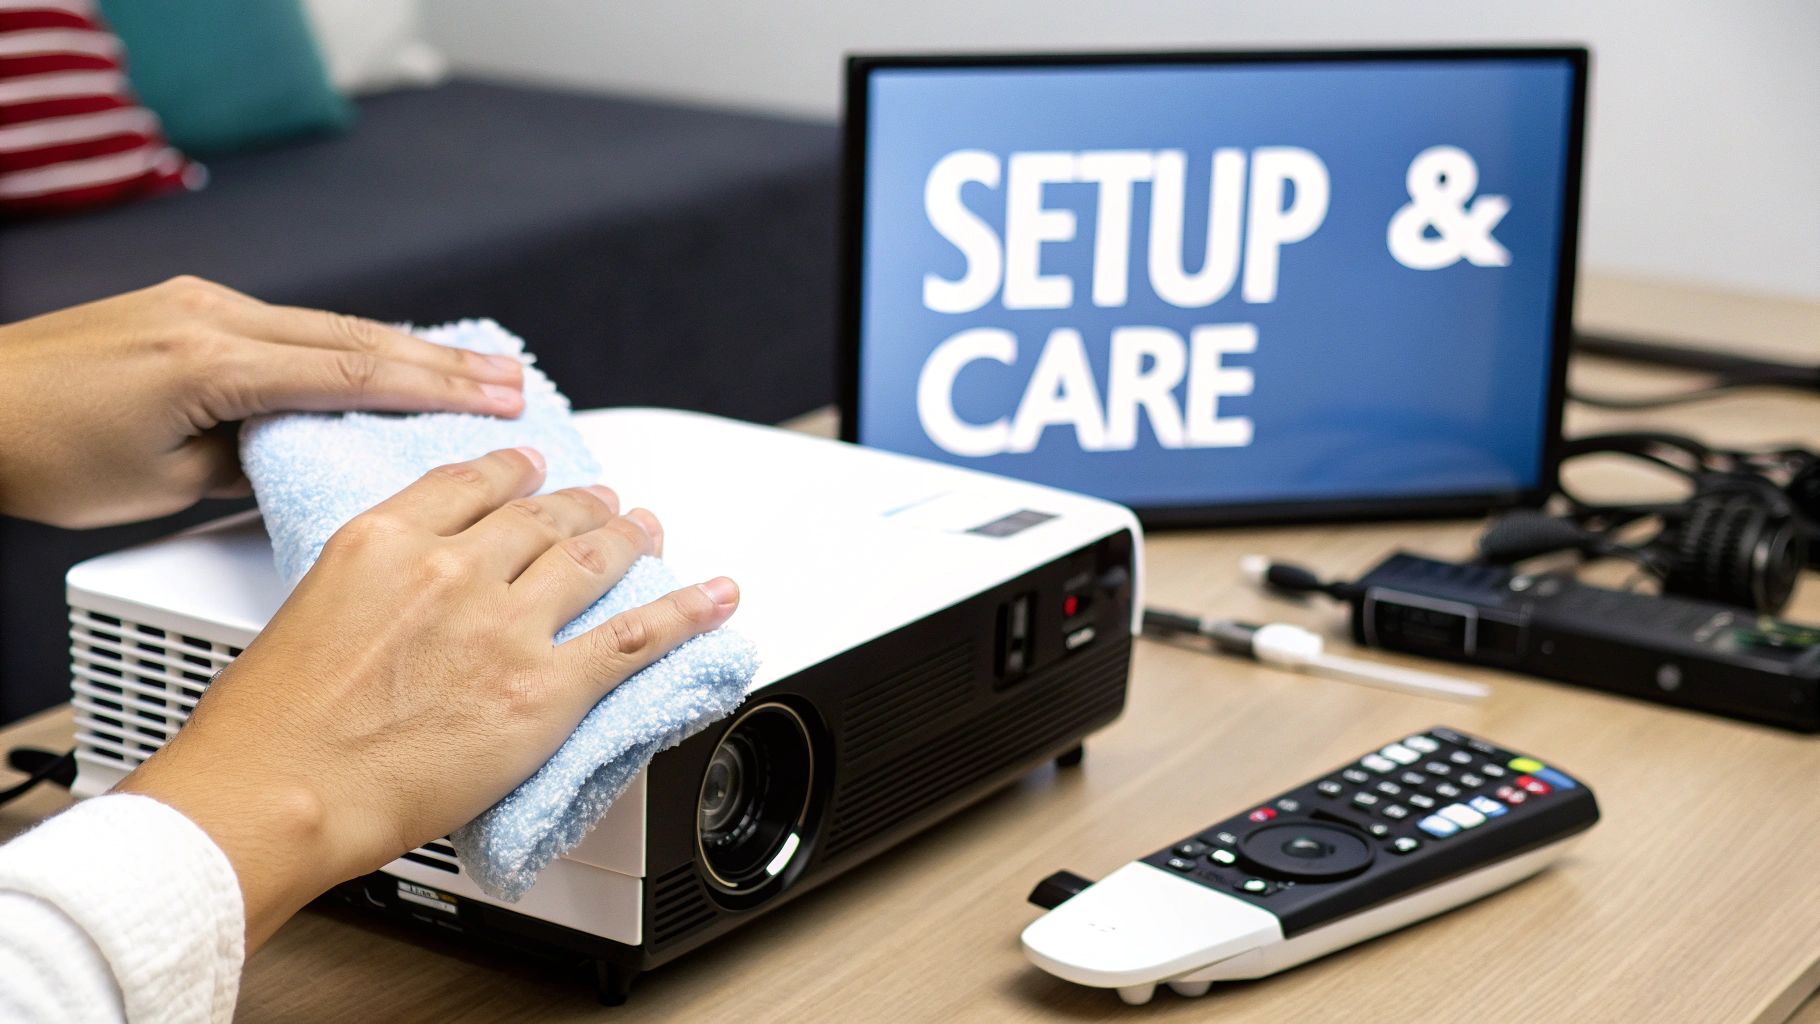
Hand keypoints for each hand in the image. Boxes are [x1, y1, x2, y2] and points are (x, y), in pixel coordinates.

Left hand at [0, 276, 526, 528]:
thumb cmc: (41, 456)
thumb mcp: (163, 483)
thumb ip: (246, 457)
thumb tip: (300, 448)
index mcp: (210, 362)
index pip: (349, 373)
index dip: (433, 389)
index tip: (497, 399)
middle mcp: (210, 315)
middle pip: (354, 336)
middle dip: (441, 362)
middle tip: (511, 380)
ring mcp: (197, 302)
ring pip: (327, 325)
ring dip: (402, 349)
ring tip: (467, 369)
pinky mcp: (183, 306)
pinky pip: (289, 323)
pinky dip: (348, 343)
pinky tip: (381, 356)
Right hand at [117, 448, 737, 947]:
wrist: (283, 789)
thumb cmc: (273, 725)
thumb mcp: (305, 608)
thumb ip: (369, 584)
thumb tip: (398, 594)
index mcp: (386, 540)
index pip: (470, 482)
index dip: (514, 471)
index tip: (531, 467)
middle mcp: (454, 569)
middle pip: (540, 518)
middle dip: (581, 506)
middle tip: (603, 501)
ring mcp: (506, 626)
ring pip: (592, 561)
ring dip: (629, 539)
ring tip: (648, 529)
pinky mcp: (546, 689)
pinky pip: (638, 639)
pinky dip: (687, 612)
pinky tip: (715, 596)